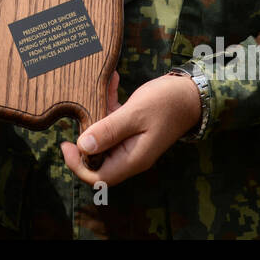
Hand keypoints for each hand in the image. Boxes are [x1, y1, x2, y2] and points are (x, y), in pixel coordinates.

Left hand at [61, 71, 200, 186]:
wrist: (193, 93)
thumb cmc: (167, 103)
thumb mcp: (135, 114)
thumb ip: (109, 130)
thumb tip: (83, 145)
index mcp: (132, 159)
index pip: (98, 178)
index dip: (77, 166)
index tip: (66, 143)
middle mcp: (131, 155)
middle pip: (97, 160)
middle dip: (83, 139)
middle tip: (78, 114)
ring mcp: (132, 142)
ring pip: (103, 139)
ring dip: (95, 117)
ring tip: (96, 92)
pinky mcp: (133, 128)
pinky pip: (113, 122)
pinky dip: (108, 104)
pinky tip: (112, 81)